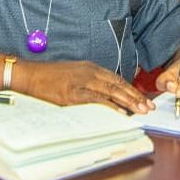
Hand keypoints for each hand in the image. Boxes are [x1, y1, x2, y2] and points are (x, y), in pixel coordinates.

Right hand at [15, 59, 154, 114]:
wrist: (31, 75)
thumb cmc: (50, 77)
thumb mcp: (74, 74)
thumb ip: (90, 81)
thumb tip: (106, 95)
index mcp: (90, 67)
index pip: (117, 79)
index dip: (132, 89)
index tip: (144, 99)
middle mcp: (89, 72)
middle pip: (118, 85)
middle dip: (135, 96)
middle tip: (148, 107)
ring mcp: (81, 82)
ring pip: (110, 91)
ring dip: (127, 101)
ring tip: (140, 110)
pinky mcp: (73, 93)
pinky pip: (96, 100)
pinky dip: (109, 105)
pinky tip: (119, 112)